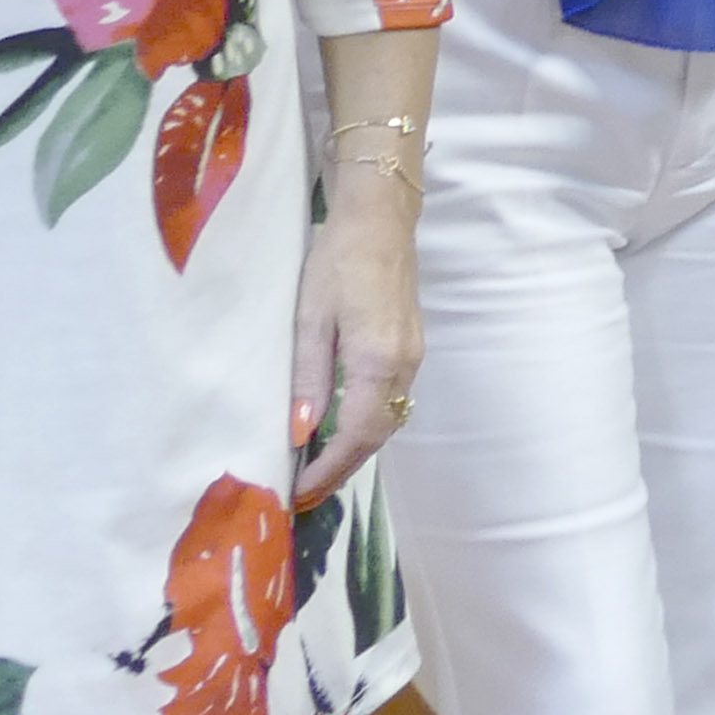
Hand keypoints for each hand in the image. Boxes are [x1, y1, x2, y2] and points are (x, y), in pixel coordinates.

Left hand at [289, 190, 419, 508]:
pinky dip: (367, 425)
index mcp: (378, 360)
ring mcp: (414, 356)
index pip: (357, 434)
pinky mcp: (412, 346)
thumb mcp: (310, 318)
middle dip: (343, 469)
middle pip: (378, 435)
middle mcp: (405, 365)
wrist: (380, 220)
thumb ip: (308, 377)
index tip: (300, 494)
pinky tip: (341, 428)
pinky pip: (392, 400)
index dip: (329, 470)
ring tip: (318, 470)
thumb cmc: (336, 261)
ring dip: (356, 450)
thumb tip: (300, 433)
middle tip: (305, 495)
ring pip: (388, 419)